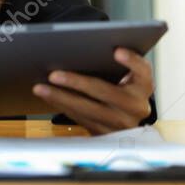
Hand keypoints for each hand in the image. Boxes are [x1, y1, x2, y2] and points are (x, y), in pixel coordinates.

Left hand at [32, 47, 153, 134]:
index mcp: (143, 86)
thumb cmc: (119, 88)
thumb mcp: (123, 76)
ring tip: (41, 88)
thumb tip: (77, 49)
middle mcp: (137, 106)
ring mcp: (124, 124)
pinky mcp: (107, 135)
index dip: (132, 61)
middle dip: (77, 82)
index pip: (143, 71)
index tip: (117, 51)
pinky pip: (81, 119)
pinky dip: (63, 107)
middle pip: (106, 92)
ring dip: (61, 98)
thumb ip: (111, 64)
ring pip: (89, 110)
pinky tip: (49, 98)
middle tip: (53, 74)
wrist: (125, 120)